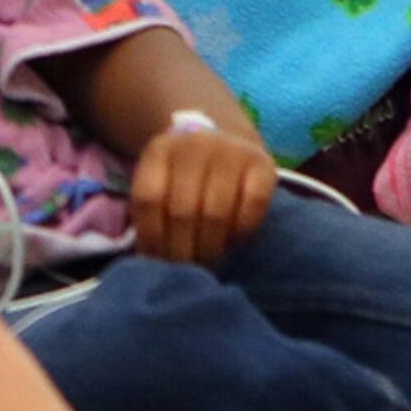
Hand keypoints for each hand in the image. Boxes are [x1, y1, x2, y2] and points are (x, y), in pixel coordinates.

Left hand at [128, 116, 280, 267]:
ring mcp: (231, 151)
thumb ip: (153, 213)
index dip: (151, 236)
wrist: (229, 139)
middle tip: (185, 271)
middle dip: (182, 250)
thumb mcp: (162, 182)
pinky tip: (234, 240)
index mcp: (160, 149)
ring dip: (210, 247)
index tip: (157, 262)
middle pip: (182, 210)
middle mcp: (195, 144)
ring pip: (215, 213)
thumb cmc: (188, 176)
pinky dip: (242, 231)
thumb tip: (147, 261)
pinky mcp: (263, 163)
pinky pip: (252, 206)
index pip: (149, 198)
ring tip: (207, 262)